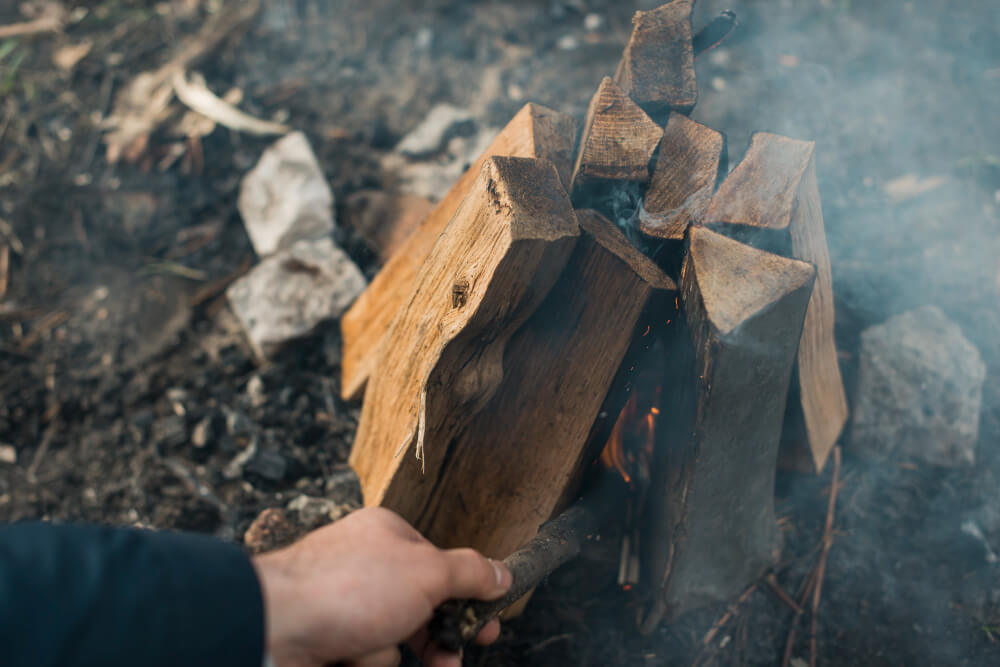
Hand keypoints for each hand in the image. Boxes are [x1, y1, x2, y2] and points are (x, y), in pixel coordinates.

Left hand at [253, 507, 511, 666]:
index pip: (441, 565)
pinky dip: (364, 662)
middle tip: (451, 659)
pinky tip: (350, 657)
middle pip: (420, 607)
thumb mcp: (426, 573)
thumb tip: (503, 573)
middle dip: (434, 638)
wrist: (273, 627)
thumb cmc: (346, 588)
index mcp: (388, 536)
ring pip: (392, 638)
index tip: (487, 625)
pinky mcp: (329, 638)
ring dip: (389, 652)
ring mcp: (345, 605)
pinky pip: (365, 655)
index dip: (467, 597)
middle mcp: (366, 566)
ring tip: (370, 652)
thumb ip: (470, 572)